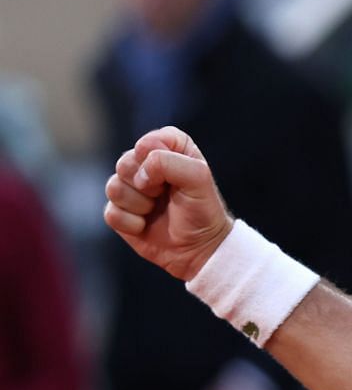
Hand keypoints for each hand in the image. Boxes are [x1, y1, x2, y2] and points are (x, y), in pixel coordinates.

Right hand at [102, 127, 233, 280]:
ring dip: (139, 204)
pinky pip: (110, 212)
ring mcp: (130, 188)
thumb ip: (169, 162)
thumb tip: (139, 173)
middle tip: (165, 195)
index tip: (177, 177)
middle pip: (124, 162)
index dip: (158, 159)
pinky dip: (131, 223)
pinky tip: (146, 226)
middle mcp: (146, 165)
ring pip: (113, 187)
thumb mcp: (198, 179)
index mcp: (170, 148)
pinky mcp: (120, 212)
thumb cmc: (202, 210)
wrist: (199, 249)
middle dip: (146, 184)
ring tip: (156, 210)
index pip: (149, 140)